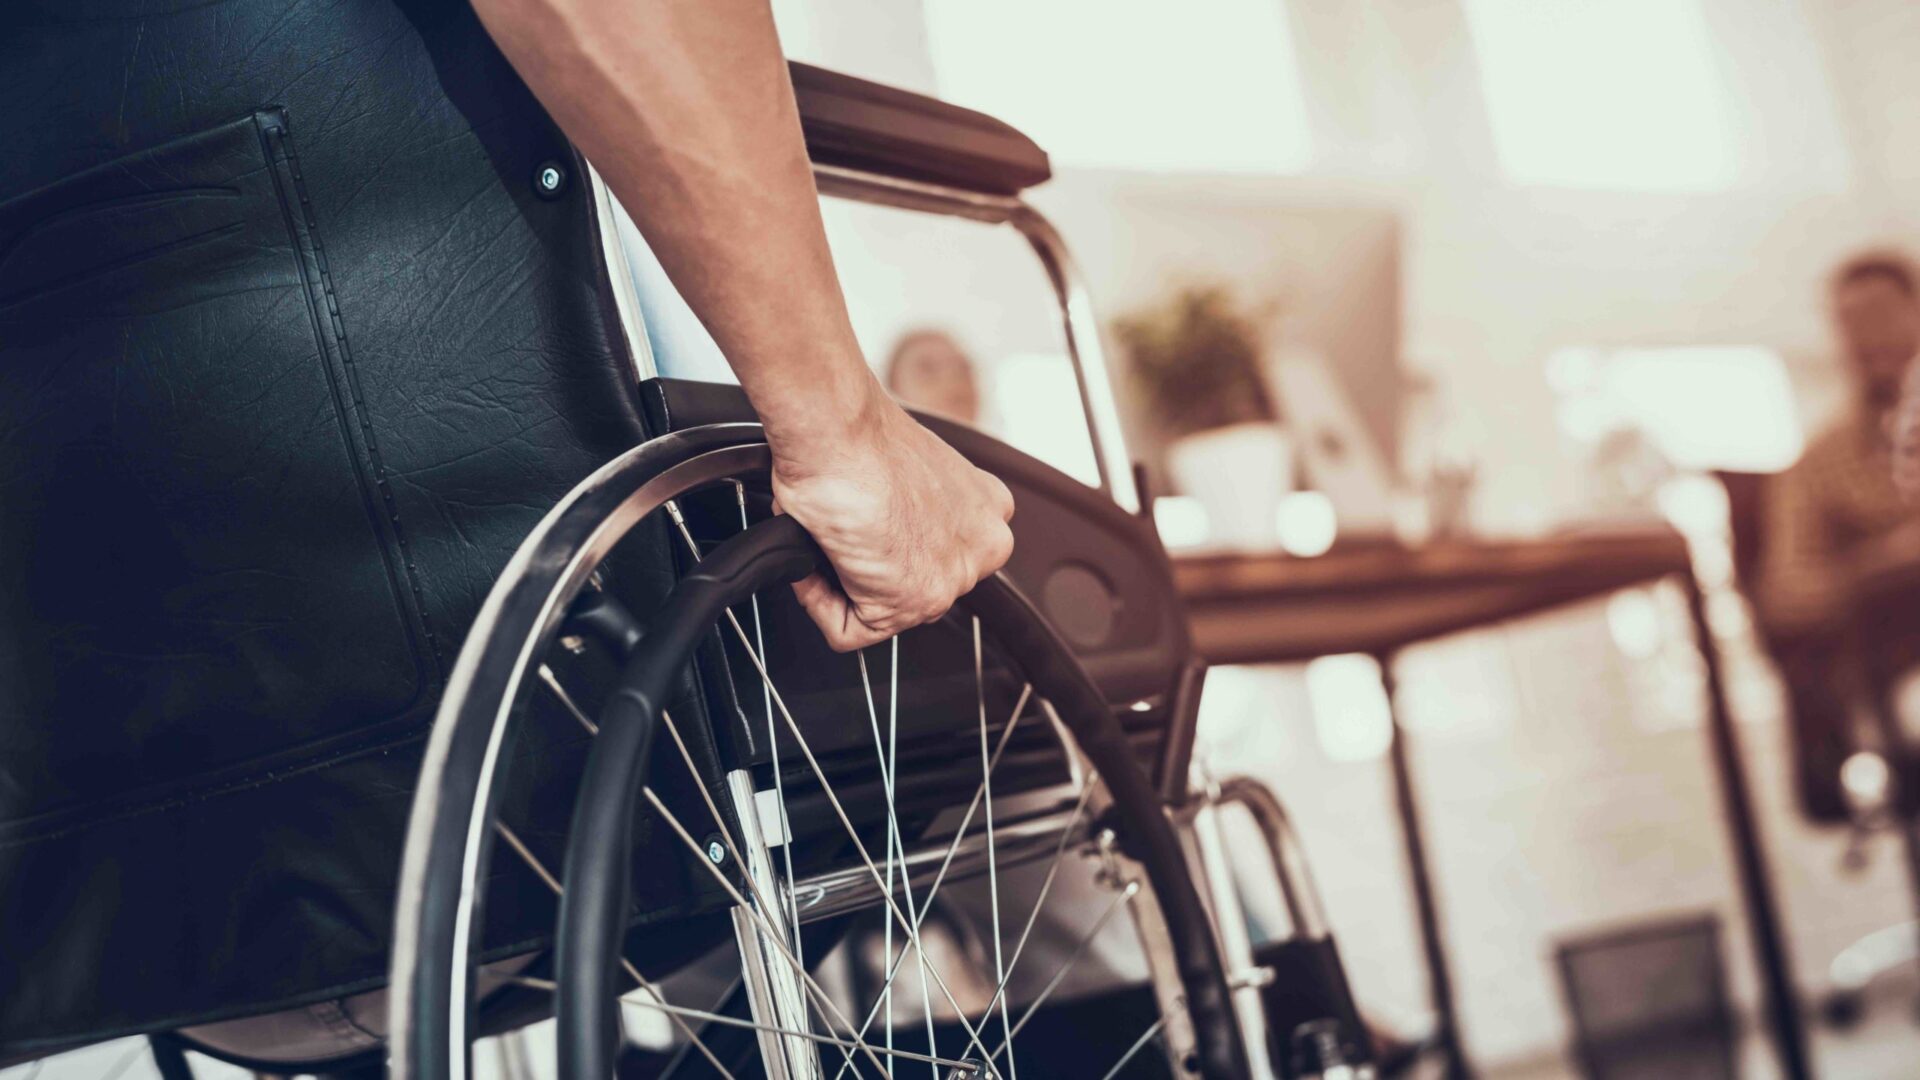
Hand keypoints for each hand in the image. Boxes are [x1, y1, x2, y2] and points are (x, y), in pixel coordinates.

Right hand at [770, 388, 1014, 650]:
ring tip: (825, 543)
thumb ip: (909, 511)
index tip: (863, 530)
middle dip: (868, 570)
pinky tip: (814, 566)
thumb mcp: (906, 474)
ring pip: (881, 610)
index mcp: (986, 509)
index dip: (888, 547)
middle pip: (912, 585)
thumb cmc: (856, 436)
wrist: (838, 428)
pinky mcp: (911, 602)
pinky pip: (849, 630)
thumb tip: (877, 531)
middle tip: (838, 537)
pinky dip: (818, 603)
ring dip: (840, 585)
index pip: (939, 554)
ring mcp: (952, 578)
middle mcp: (983, 545)